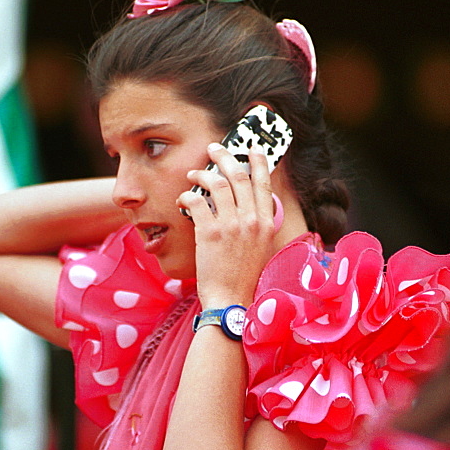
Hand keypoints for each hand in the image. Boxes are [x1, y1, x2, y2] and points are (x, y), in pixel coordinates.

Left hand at [177, 143, 277, 308]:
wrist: (232, 300)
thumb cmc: (245, 277)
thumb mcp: (262, 248)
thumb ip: (259, 225)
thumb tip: (251, 206)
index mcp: (266, 222)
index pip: (263, 182)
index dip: (257, 161)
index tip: (250, 148)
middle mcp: (251, 220)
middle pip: (238, 176)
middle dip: (224, 157)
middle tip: (214, 148)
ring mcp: (231, 226)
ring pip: (216, 184)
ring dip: (202, 173)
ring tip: (193, 173)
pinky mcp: (209, 233)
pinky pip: (197, 201)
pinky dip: (188, 195)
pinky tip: (183, 198)